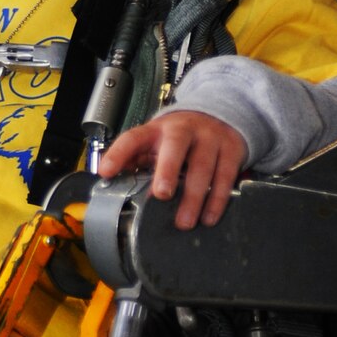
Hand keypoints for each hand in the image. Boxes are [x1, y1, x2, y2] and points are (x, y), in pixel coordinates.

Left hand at [97, 110, 245, 229]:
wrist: (220, 114)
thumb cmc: (180, 137)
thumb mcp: (155, 142)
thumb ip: (135, 159)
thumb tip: (111, 181)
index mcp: (157, 130)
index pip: (133, 138)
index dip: (118, 154)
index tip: (105, 172)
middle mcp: (183, 130)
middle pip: (175, 147)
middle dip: (168, 170)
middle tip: (162, 195)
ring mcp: (210, 138)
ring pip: (203, 166)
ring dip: (193, 197)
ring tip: (184, 222)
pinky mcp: (231, 150)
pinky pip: (225, 176)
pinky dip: (217, 199)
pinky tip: (208, 217)